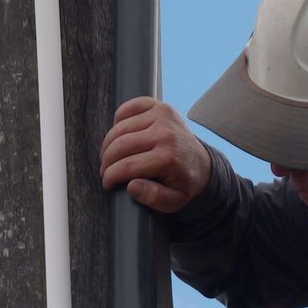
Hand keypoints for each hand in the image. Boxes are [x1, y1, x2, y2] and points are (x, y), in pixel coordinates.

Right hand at [100, 97, 211, 213]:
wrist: (201, 164)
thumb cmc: (184, 184)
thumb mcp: (174, 201)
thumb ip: (153, 197)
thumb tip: (131, 186)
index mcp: (168, 158)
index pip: (127, 166)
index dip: (110, 176)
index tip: (107, 183)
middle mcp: (165, 133)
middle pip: (120, 145)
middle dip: (106, 161)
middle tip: (105, 171)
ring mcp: (162, 116)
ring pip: (120, 127)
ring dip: (109, 143)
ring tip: (110, 156)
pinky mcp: (160, 106)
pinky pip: (129, 108)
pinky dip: (119, 120)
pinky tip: (121, 134)